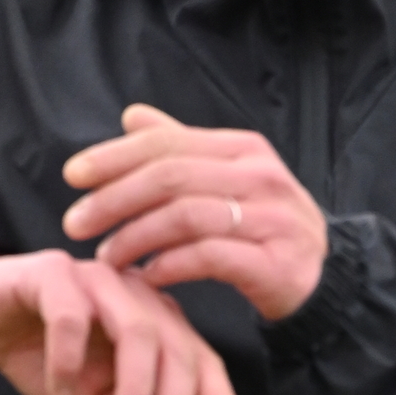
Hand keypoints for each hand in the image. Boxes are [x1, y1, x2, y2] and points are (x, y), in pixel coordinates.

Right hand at [0, 248, 246, 394]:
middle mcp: (136, 296)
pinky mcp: (52, 273)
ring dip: (135, 388)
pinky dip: (69, 359)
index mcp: (155, 323)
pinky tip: (58, 390)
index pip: (199, 359)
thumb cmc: (43, 352)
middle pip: (175, 349)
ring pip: (137, 330)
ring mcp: (97, 279)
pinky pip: (72, 315)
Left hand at [62, 103, 328, 320]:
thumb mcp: (226, 178)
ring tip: (106, 258)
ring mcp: (271, 219)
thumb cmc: (263, 227)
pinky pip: (209, 258)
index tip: (73, 176)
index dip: (115, 156)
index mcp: (243, 149)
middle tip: (75, 223)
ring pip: (186, 217)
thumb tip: (132, 115)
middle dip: (114, 198)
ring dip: (135, 238)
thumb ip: (182, 148)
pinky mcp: (275, 263)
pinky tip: (145, 276)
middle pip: (171, 177)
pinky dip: (169, 266)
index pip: (168, 142)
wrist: (323, 279)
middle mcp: (260, 176)